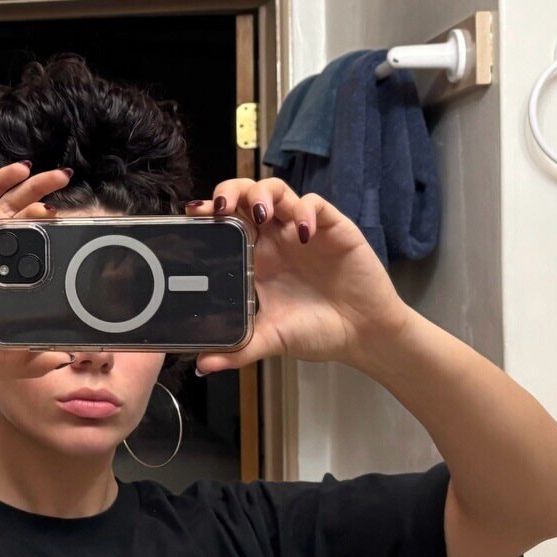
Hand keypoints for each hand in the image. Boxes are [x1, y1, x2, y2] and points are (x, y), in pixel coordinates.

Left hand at [184, 177, 412, 372]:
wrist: (362, 335)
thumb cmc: (316, 332)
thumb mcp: (271, 341)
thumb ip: (237, 351)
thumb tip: (202, 365)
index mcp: (254, 259)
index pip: (226, 224)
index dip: (209, 213)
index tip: (193, 215)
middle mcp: (274, 240)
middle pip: (246, 196)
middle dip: (231, 190)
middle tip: (222, 206)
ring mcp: (301, 231)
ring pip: (277, 190)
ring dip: (264, 193)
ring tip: (260, 213)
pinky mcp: (332, 228)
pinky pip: (315, 204)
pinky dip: (306, 211)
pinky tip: (304, 234)